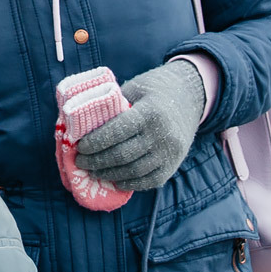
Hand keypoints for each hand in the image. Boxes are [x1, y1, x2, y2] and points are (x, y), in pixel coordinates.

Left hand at [74, 60, 207, 192]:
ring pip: (133, 171)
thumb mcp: (134, 88)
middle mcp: (162, 135)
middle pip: (122, 155)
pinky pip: (149, 181)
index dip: (95, 142)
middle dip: (96, 161)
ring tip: (92, 171)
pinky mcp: (173, 165)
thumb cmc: (154, 89)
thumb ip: (114, 106)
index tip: (79, 146)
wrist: (190, 95)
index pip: (116, 132)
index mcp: (149, 113)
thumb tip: (83, 124)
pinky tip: (114, 179)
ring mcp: (169, 153)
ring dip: (109, 174)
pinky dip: (129, 182)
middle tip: (79, 161)